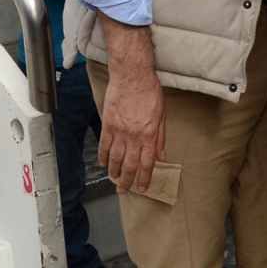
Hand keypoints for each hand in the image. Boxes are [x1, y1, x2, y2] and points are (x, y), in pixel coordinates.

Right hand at [97, 21, 166, 194]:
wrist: (132, 76)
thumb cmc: (150, 92)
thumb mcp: (162, 115)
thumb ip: (161, 137)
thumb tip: (162, 155)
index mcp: (149, 135)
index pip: (147, 163)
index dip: (144, 178)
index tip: (142, 188)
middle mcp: (134, 137)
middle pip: (129, 165)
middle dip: (126, 181)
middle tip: (123, 191)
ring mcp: (119, 131)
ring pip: (116, 158)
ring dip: (114, 171)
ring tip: (114, 179)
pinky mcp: (108, 124)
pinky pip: (105, 145)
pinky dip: (104, 156)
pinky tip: (104, 163)